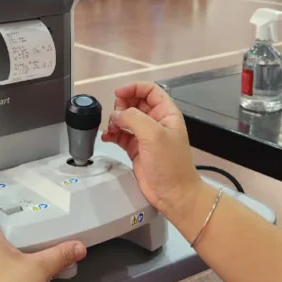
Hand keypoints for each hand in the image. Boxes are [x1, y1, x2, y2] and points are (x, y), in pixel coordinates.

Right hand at [101, 82, 201, 219]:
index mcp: (166, 114)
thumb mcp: (154, 135)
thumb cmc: (173, 166)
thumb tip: (118, 114)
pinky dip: (112, 133)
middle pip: (135, 103)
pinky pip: (120, 135)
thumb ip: (134, 118)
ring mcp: (145, 136)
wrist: (173, 194)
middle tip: (117, 115)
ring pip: (126, 118)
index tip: (118, 93)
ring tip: (112, 128)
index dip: (133, 88)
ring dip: (115, 120)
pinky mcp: (136, 149)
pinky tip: (107, 136)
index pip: (150, 90)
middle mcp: (156, 122)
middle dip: (122, 106)